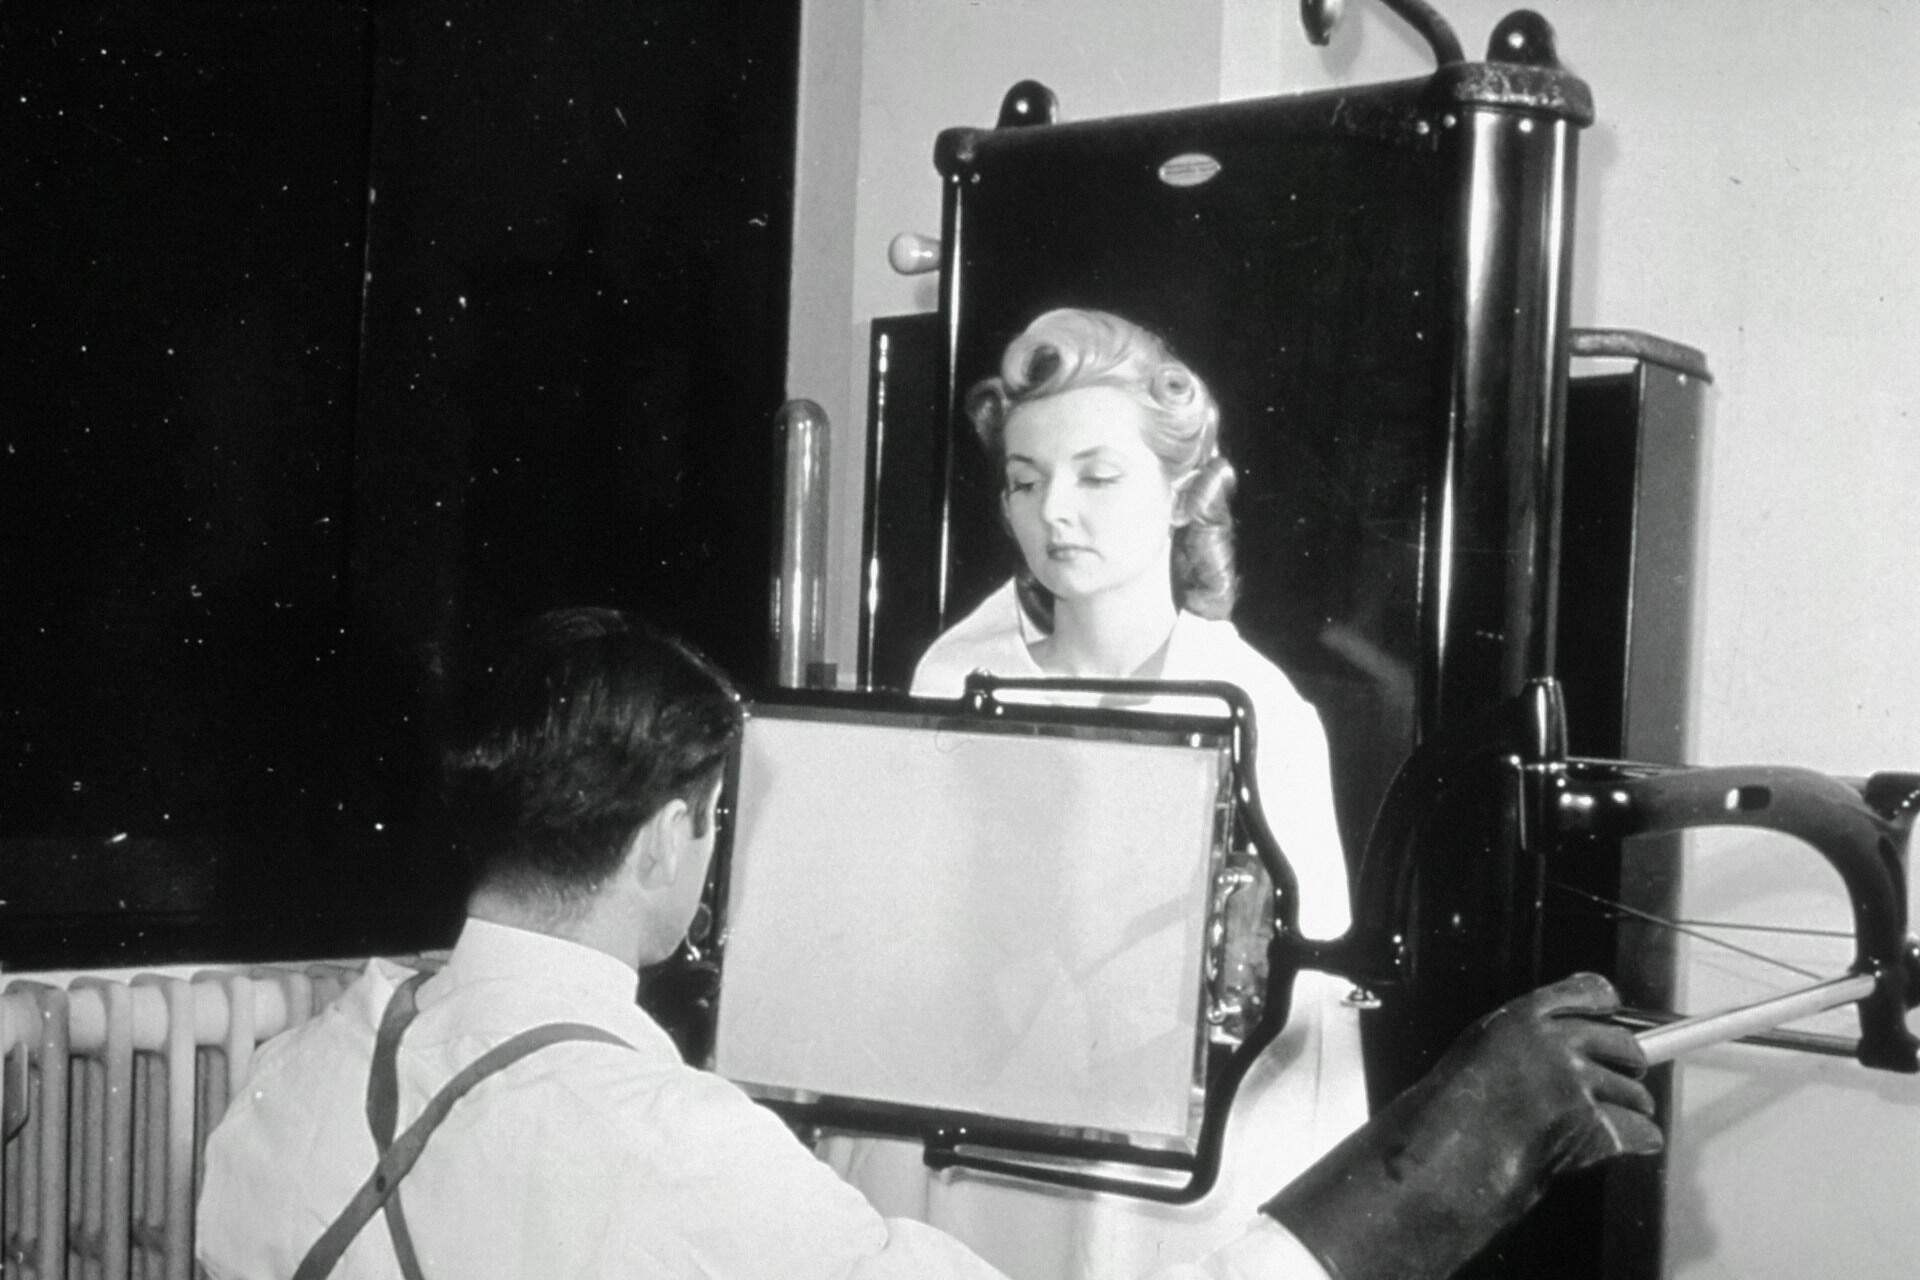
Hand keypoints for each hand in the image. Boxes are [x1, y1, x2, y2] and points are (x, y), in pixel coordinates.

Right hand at [1264, 972, 1661, 1279]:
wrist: (1449, 1150)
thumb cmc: (1454, 1106)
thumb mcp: (1482, 1046)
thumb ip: (1524, 1035)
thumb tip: (1567, 1038)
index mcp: (1525, 1018)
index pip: (1587, 991)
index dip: (1605, 1003)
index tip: (1611, 1011)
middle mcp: (1557, 1045)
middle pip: (1625, 1044)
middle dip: (1629, 1064)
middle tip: (1624, 1078)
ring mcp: (1578, 1085)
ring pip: (1636, 1093)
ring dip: (1631, 1108)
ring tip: (1613, 1119)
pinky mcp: (1593, 1125)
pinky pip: (1641, 1131)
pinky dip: (1640, 1140)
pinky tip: (1629, 1142)